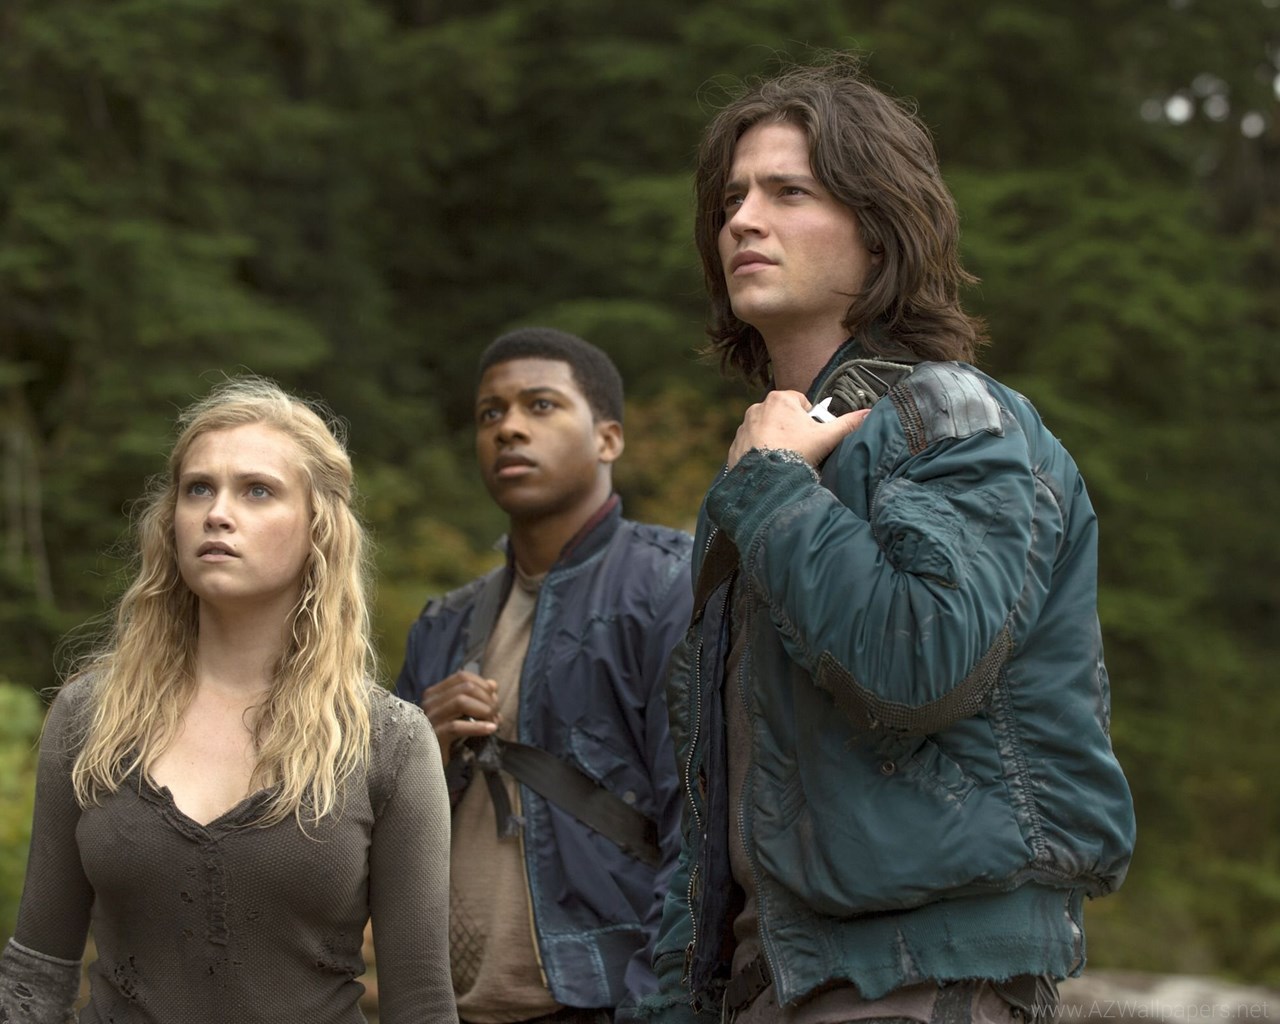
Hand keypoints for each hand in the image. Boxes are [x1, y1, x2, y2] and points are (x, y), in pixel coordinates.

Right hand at [420, 667, 499, 765]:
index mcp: (435, 693)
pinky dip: (478, 726)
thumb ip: (478, 698)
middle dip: (487, 699)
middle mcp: (430, 702)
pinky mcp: (433, 736)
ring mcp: (430, 718)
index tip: (494, 698)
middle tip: (496, 714)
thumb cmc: (447, 739)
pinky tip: (490, 729)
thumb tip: (493, 684)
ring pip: (461, 702)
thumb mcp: (464, 716)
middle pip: (465, 688)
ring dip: (484, 710)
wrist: (427, 766)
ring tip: (494, 722)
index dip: (483, 685)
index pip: (462, 676)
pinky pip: (457, 726)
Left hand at [726, 391, 870, 469]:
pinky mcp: (736, 444)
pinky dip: (761, 453)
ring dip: (776, 441)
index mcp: (780, 399)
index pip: (801, 402)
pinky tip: (771, 465)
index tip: (813, 435)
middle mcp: (758, 408)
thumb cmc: (795, 453)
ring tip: (786, 458)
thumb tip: (868, 413)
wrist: (764, 480)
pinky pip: (752, 446)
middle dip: (792, 430)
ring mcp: (744, 426)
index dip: (810, 419)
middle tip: (801, 449)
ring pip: (767, 431)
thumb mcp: (827, 437)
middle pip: (783, 416)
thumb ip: (848, 423)